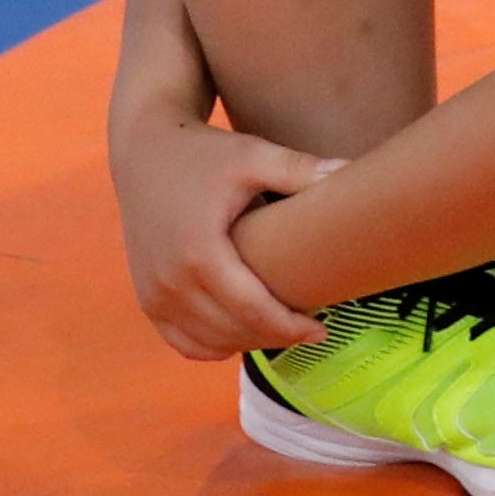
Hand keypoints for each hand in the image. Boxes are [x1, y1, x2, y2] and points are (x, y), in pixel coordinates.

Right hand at [116, 114, 335, 358]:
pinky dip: (214, 345)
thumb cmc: (204, 152)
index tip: (322, 329)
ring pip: (209, 344)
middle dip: (276, 336)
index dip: (291, 328)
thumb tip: (350, 172)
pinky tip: (243, 332)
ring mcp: (154, 295)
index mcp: (199, 252)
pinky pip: (183, 342)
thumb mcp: (252, 155)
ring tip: (282, 328)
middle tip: (311, 327)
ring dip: (248, 343)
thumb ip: (300, 169)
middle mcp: (171, 282)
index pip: (253, 312)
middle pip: (234, 332)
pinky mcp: (147, 298)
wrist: (144, 150)